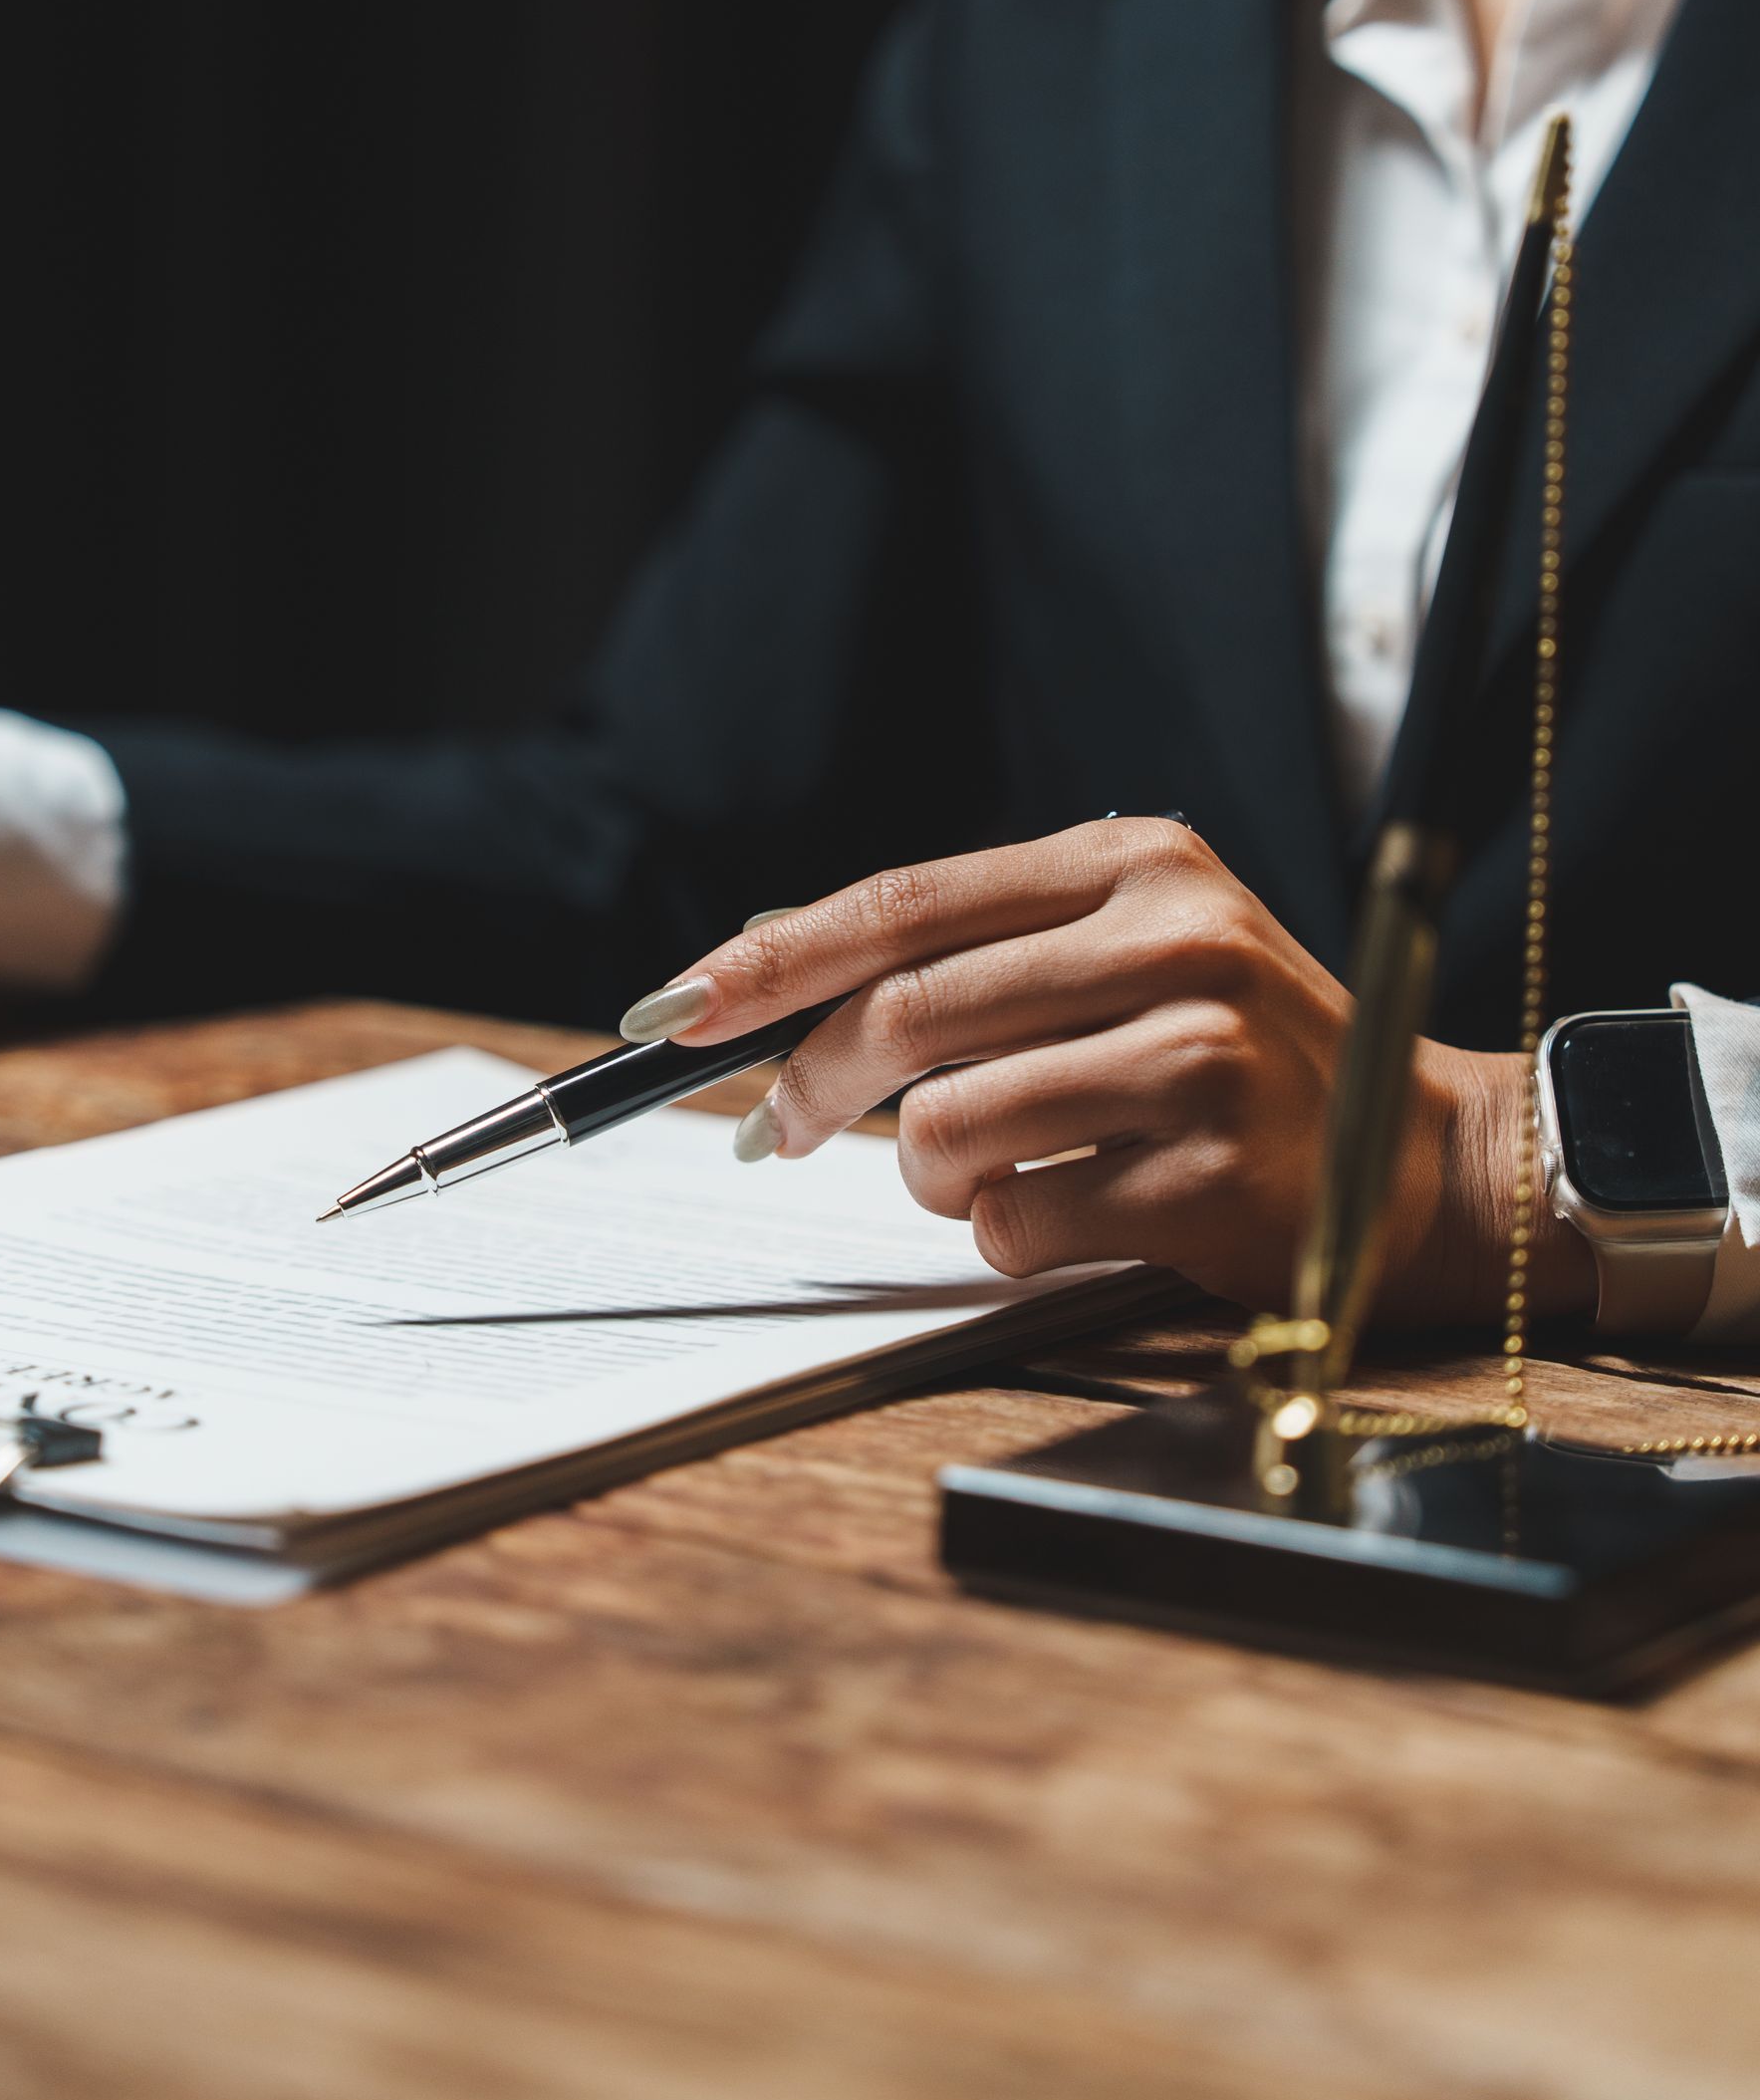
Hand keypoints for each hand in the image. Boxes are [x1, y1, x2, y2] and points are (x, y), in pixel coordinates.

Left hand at [621, 821, 1593, 1325]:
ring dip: (932, 1176)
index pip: (909, 900)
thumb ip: (980, 950)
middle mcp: (1173, 942)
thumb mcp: (1134, 950)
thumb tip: (770, 976)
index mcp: (1137, 864)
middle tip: (777, 1130)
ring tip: (997, 1173)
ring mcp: (1198, 1060)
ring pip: (947, 1130)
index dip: (774, 957)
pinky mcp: (1208, 1178)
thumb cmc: (1238, 1054)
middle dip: (809, 1086)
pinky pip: (1017, 1222)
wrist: (1422, 1157)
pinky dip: (1010, 1235)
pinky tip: (1081, 1216)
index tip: (675, 1007)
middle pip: (908, 1015)